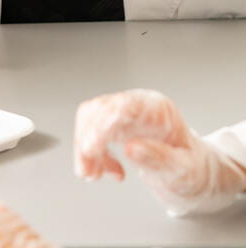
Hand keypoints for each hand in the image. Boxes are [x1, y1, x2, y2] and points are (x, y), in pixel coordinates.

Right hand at [74, 89, 245, 214]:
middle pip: (99, 111)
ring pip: (89, 120)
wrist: (193, 174)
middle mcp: (138, 106)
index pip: (122, 106)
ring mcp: (124, 114)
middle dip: (88, 141)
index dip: (102, 125)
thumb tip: (131, 148)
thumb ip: (159, 158)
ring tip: (93, 174)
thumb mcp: (185, 170)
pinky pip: (90, 132)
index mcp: (159, 110)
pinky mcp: (114, 124)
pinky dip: (90, 153)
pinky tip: (105, 170)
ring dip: (85, 148)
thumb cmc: (193, 170)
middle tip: (88, 170)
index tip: (91, 148)